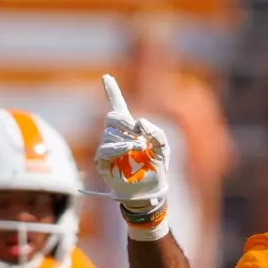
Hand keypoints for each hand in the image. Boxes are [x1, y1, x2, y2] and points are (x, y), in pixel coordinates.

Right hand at [97, 75, 170, 229]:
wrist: (151, 191)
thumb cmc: (157, 168)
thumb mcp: (164, 148)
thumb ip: (156, 131)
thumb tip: (139, 122)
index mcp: (130, 129)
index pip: (118, 106)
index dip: (111, 91)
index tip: (106, 76)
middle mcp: (116, 136)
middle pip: (111, 118)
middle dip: (124, 121)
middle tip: (137, 131)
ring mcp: (107, 149)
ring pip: (109, 133)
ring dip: (126, 138)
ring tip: (139, 148)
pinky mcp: (103, 163)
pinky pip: (105, 149)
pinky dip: (117, 147)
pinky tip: (129, 150)